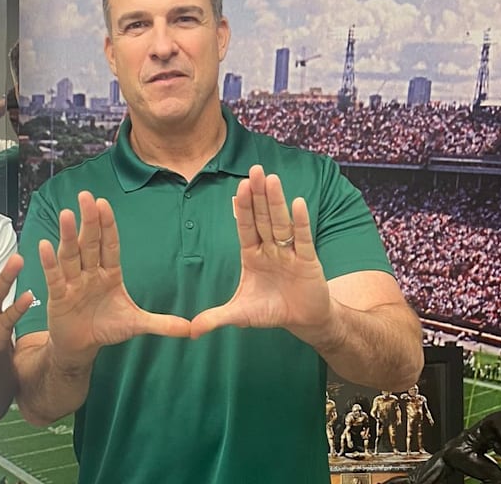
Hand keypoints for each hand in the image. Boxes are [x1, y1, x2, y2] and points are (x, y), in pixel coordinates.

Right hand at [40, 191, 189, 366]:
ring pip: (71, 255)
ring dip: (68, 235)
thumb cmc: (107, 327)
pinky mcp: (59, 297)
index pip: (109, 245)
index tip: (104, 203)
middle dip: (89, 220)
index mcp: (109, 273)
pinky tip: (45, 245)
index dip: (108, 225)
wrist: (82, 346)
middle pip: (89, 243)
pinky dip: (49, 262)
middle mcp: (90, 273)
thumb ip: (162, 324)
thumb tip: (192, 329)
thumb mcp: (136, 325)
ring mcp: (73, 283)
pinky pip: (54, 277)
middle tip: (86, 196)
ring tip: (67, 214)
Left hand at [191, 165, 332, 338]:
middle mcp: (270, 248)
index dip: (241, 208)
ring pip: (280, 222)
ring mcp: (290, 252)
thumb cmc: (272, 310)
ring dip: (276, 201)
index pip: (245, 227)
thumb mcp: (241, 314)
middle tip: (253, 169)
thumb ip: (217, 318)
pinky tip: (298, 202)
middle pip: (262, 217)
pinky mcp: (308, 260)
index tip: (237, 188)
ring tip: (271, 178)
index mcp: (252, 254)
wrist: (304, 321)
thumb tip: (191, 331)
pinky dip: (300, 221)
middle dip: (257, 194)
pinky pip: (303, 238)